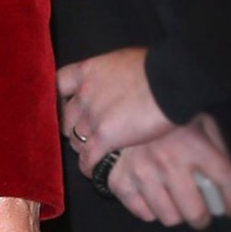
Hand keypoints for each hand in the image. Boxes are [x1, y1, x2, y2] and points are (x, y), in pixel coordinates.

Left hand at [56, 49, 171, 167]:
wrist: (172, 81)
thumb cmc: (158, 68)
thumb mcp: (125, 61)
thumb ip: (110, 75)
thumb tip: (114, 84)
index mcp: (88, 71)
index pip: (58, 84)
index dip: (60, 98)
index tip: (66, 106)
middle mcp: (84, 94)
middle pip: (66, 117)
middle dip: (74, 127)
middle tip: (85, 134)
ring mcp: (92, 117)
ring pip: (76, 139)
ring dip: (82, 148)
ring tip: (92, 154)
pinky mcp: (104, 137)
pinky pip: (88, 157)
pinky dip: (88, 165)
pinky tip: (93, 170)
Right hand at [103, 114, 230, 228]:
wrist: (123, 108)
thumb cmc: (169, 120)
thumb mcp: (201, 123)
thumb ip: (217, 150)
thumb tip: (226, 188)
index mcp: (193, 142)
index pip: (225, 179)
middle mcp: (168, 160)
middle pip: (194, 211)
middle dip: (202, 218)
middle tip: (200, 214)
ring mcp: (142, 172)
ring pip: (169, 218)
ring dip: (176, 214)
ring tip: (174, 201)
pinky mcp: (120, 181)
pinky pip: (144, 214)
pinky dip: (151, 209)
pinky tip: (153, 195)